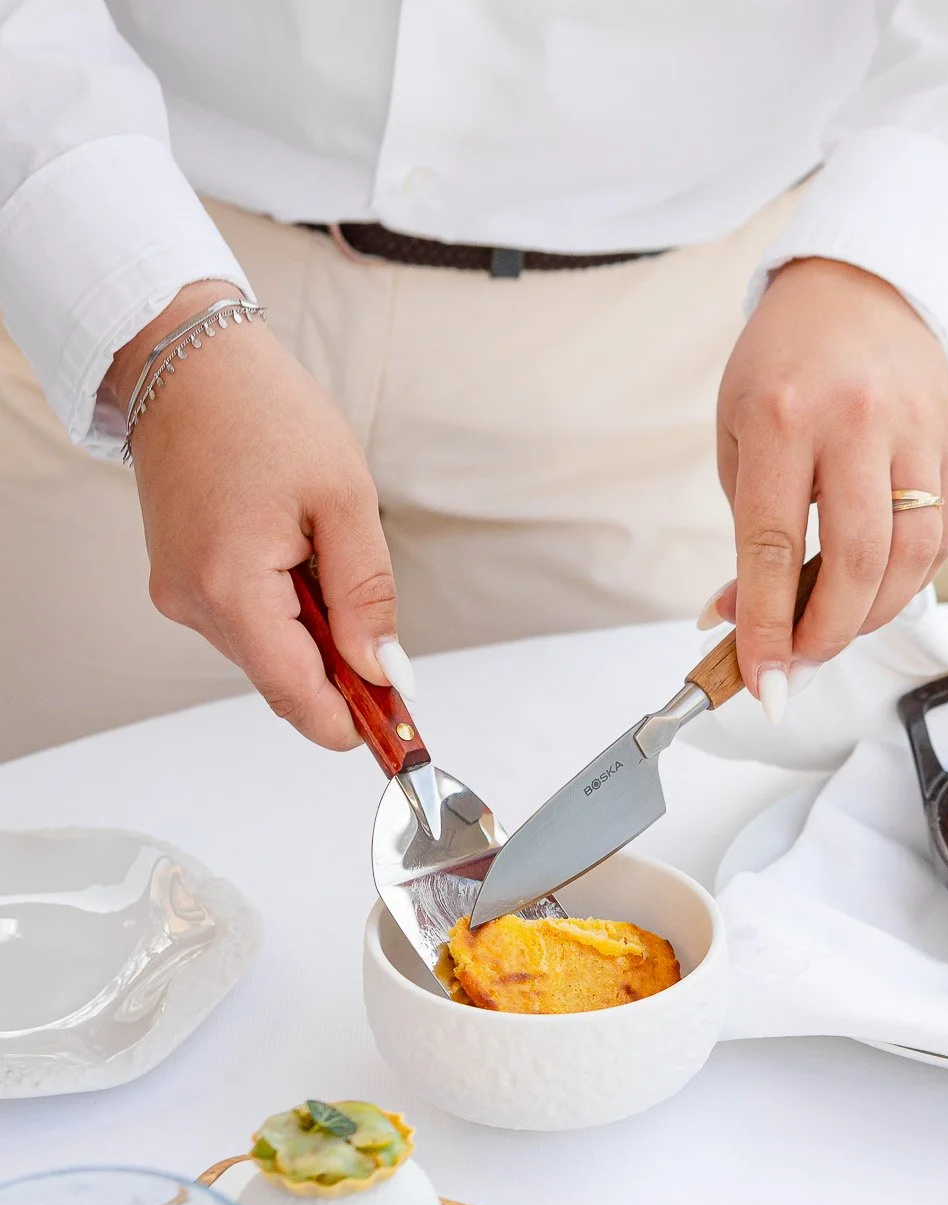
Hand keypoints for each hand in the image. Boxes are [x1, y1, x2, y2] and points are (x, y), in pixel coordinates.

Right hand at [106, 283, 409, 749]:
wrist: (189, 359)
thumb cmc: (262, 409)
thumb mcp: (344, 499)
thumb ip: (367, 595)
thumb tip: (385, 671)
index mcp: (230, 584)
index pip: (294, 694)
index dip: (350, 721)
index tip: (395, 730)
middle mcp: (192, 601)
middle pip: (282, 680)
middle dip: (339, 670)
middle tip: (385, 637)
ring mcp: (179, 593)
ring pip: (267, 653)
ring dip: (312, 632)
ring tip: (323, 554)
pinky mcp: (179, 581)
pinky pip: (246, 623)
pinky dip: (284, 610)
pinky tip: (295, 554)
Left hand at [712, 257, 947, 719]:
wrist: (861, 285)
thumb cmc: (786, 363)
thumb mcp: (740, 435)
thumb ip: (745, 533)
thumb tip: (740, 620)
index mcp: (785, 417)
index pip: (773, 546)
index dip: (767, 626)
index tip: (762, 681)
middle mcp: (857, 423)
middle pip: (856, 561)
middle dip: (826, 635)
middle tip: (800, 666)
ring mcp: (915, 433)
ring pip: (911, 557)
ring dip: (873, 616)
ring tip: (837, 630)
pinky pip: (944, 538)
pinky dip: (911, 582)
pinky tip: (880, 591)